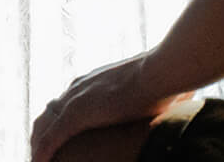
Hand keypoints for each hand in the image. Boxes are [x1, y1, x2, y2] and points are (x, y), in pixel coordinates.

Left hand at [28, 55, 187, 161]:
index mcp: (96, 79)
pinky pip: (50, 140)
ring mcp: (77, 99)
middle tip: (45, 153)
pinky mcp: (77, 114)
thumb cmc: (168, 77)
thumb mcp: (157, 85)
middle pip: (50, 112)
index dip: (61, 118)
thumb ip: (157, 92)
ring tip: (41, 161)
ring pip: (44, 127)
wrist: (164, 70)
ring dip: (38, 146)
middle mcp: (80, 87)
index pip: (68, 100)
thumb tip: (184, 97)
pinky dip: (41, 154)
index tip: (63, 135)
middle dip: (43, 133)